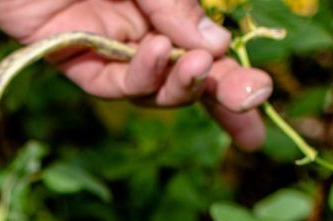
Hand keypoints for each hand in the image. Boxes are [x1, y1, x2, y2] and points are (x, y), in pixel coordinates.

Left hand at [0, 0, 272, 149]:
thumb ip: (175, 3)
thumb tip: (216, 47)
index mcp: (163, 7)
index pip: (206, 50)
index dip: (233, 80)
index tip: (263, 100)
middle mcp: (139, 31)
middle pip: (184, 81)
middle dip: (218, 94)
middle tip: (248, 100)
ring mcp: (106, 48)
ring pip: (150, 90)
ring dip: (180, 84)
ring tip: (197, 65)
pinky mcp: (69, 57)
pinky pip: (110, 82)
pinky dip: (138, 73)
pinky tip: (156, 51)